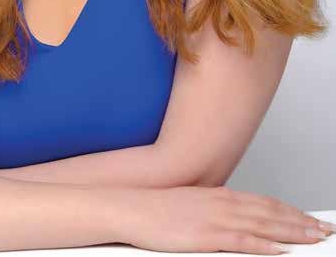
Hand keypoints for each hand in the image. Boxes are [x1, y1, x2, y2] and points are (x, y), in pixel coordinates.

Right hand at [119, 185, 329, 253]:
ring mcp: (216, 219)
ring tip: (315, 238)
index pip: (265, 203)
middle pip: (271, 212)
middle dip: (301, 222)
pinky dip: (266, 246)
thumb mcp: (190, 206)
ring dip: (293, 232)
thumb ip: (214, 212)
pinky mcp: (206, 236)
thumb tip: (232, 221)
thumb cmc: (156, 209)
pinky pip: (243, 241)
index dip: (290, 211)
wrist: (131, 206)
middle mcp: (223, 203)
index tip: (309, 219)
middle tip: (325, 229)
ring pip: (265, 225)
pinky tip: (282, 250)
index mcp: (220, 195)